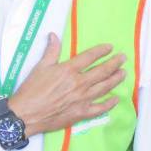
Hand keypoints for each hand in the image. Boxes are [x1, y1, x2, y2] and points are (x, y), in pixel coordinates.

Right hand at [9, 34, 126, 136]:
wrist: (27, 114)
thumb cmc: (31, 90)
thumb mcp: (40, 67)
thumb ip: (51, 51)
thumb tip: (54, 36)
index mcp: (69, 70)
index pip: (90, 57)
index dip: (101, 51)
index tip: (110, 47)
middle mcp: (79, 84)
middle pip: (102, 71)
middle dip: (114, 63)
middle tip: (123, 58)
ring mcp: (82, 99)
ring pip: (104, 87)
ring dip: (116, 80)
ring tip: (123, 74)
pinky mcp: (81, 113)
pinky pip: (100, 108)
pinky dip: (110, 103)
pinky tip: (116, 99)